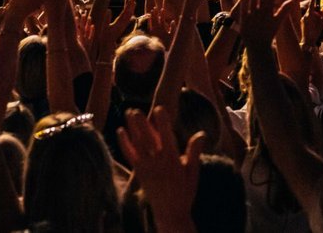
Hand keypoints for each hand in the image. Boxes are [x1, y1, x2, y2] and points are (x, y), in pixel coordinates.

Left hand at [118, 105, 203, 226]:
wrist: (170, 213)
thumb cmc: (185, 192)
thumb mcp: (193, 172)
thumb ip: (194, 152)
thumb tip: (201, 133)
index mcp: (173, 162)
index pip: (166, 138)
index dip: (162, 123)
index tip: (159, 109)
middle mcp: (157, 164)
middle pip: (147, 140)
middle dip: (141, 124)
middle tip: (135, 110)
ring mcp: (146, 169)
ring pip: (137, 145)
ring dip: (131, 129)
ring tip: (128, 113)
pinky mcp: (139, 173)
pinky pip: (130, 155)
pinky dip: (124, 143)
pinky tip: (121, 132)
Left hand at [236, 0, 290, 48]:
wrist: (258, 45)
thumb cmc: (269, 33)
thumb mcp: (278, 22)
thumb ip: (284, 10)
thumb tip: (291, 0)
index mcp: (269, 13)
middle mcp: (261, 13)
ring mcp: (252, 16)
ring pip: (252, 1)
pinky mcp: (244, 20)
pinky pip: (243, 8)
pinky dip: (244, 2)